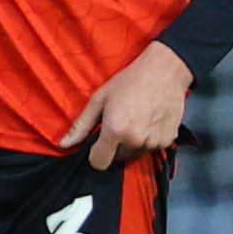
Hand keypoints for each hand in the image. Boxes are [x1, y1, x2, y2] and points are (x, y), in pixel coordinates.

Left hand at [60, 40, 191, 171]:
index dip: (96, 154)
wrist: (165, 71)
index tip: (99, 142)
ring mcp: (153, 143)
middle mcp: (135, 141)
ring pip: (135, 154)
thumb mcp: (100, 99)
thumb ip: (81, 125)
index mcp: (115, 131)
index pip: (99, 163)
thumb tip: (64, 144)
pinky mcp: (168, 141)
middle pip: (117, 158)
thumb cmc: (129, 81)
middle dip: (115, 146)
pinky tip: (150, 121)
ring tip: (137, 120)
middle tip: (120, 124)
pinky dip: (149, 139)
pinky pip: (152, 148)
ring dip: (133, 143)